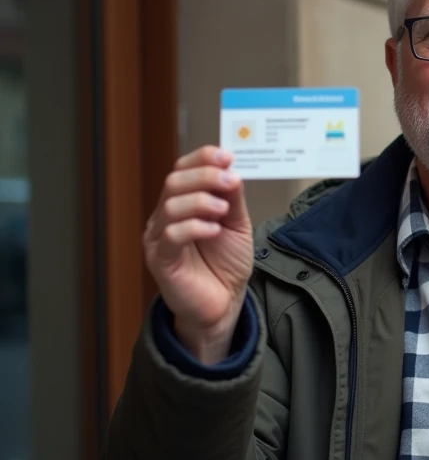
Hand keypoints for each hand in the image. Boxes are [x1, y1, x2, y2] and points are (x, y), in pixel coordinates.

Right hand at [143, 147, 253, 363]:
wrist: (224, 303)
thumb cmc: (226, 263)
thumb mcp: (237, 224)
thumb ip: (233, 198)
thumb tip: (231, 169)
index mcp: (183, 202)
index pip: (182, 169)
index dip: (202, 158)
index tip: (227, 156)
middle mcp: (166, 216)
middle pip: (174, 181)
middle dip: (205, 176)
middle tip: (230, 182)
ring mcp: (160, 237)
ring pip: (170, 205)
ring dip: (201, 201)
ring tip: (224, 211)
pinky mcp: (161, 260)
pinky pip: (171, 236)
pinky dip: (195, 227)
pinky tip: (214, 231)